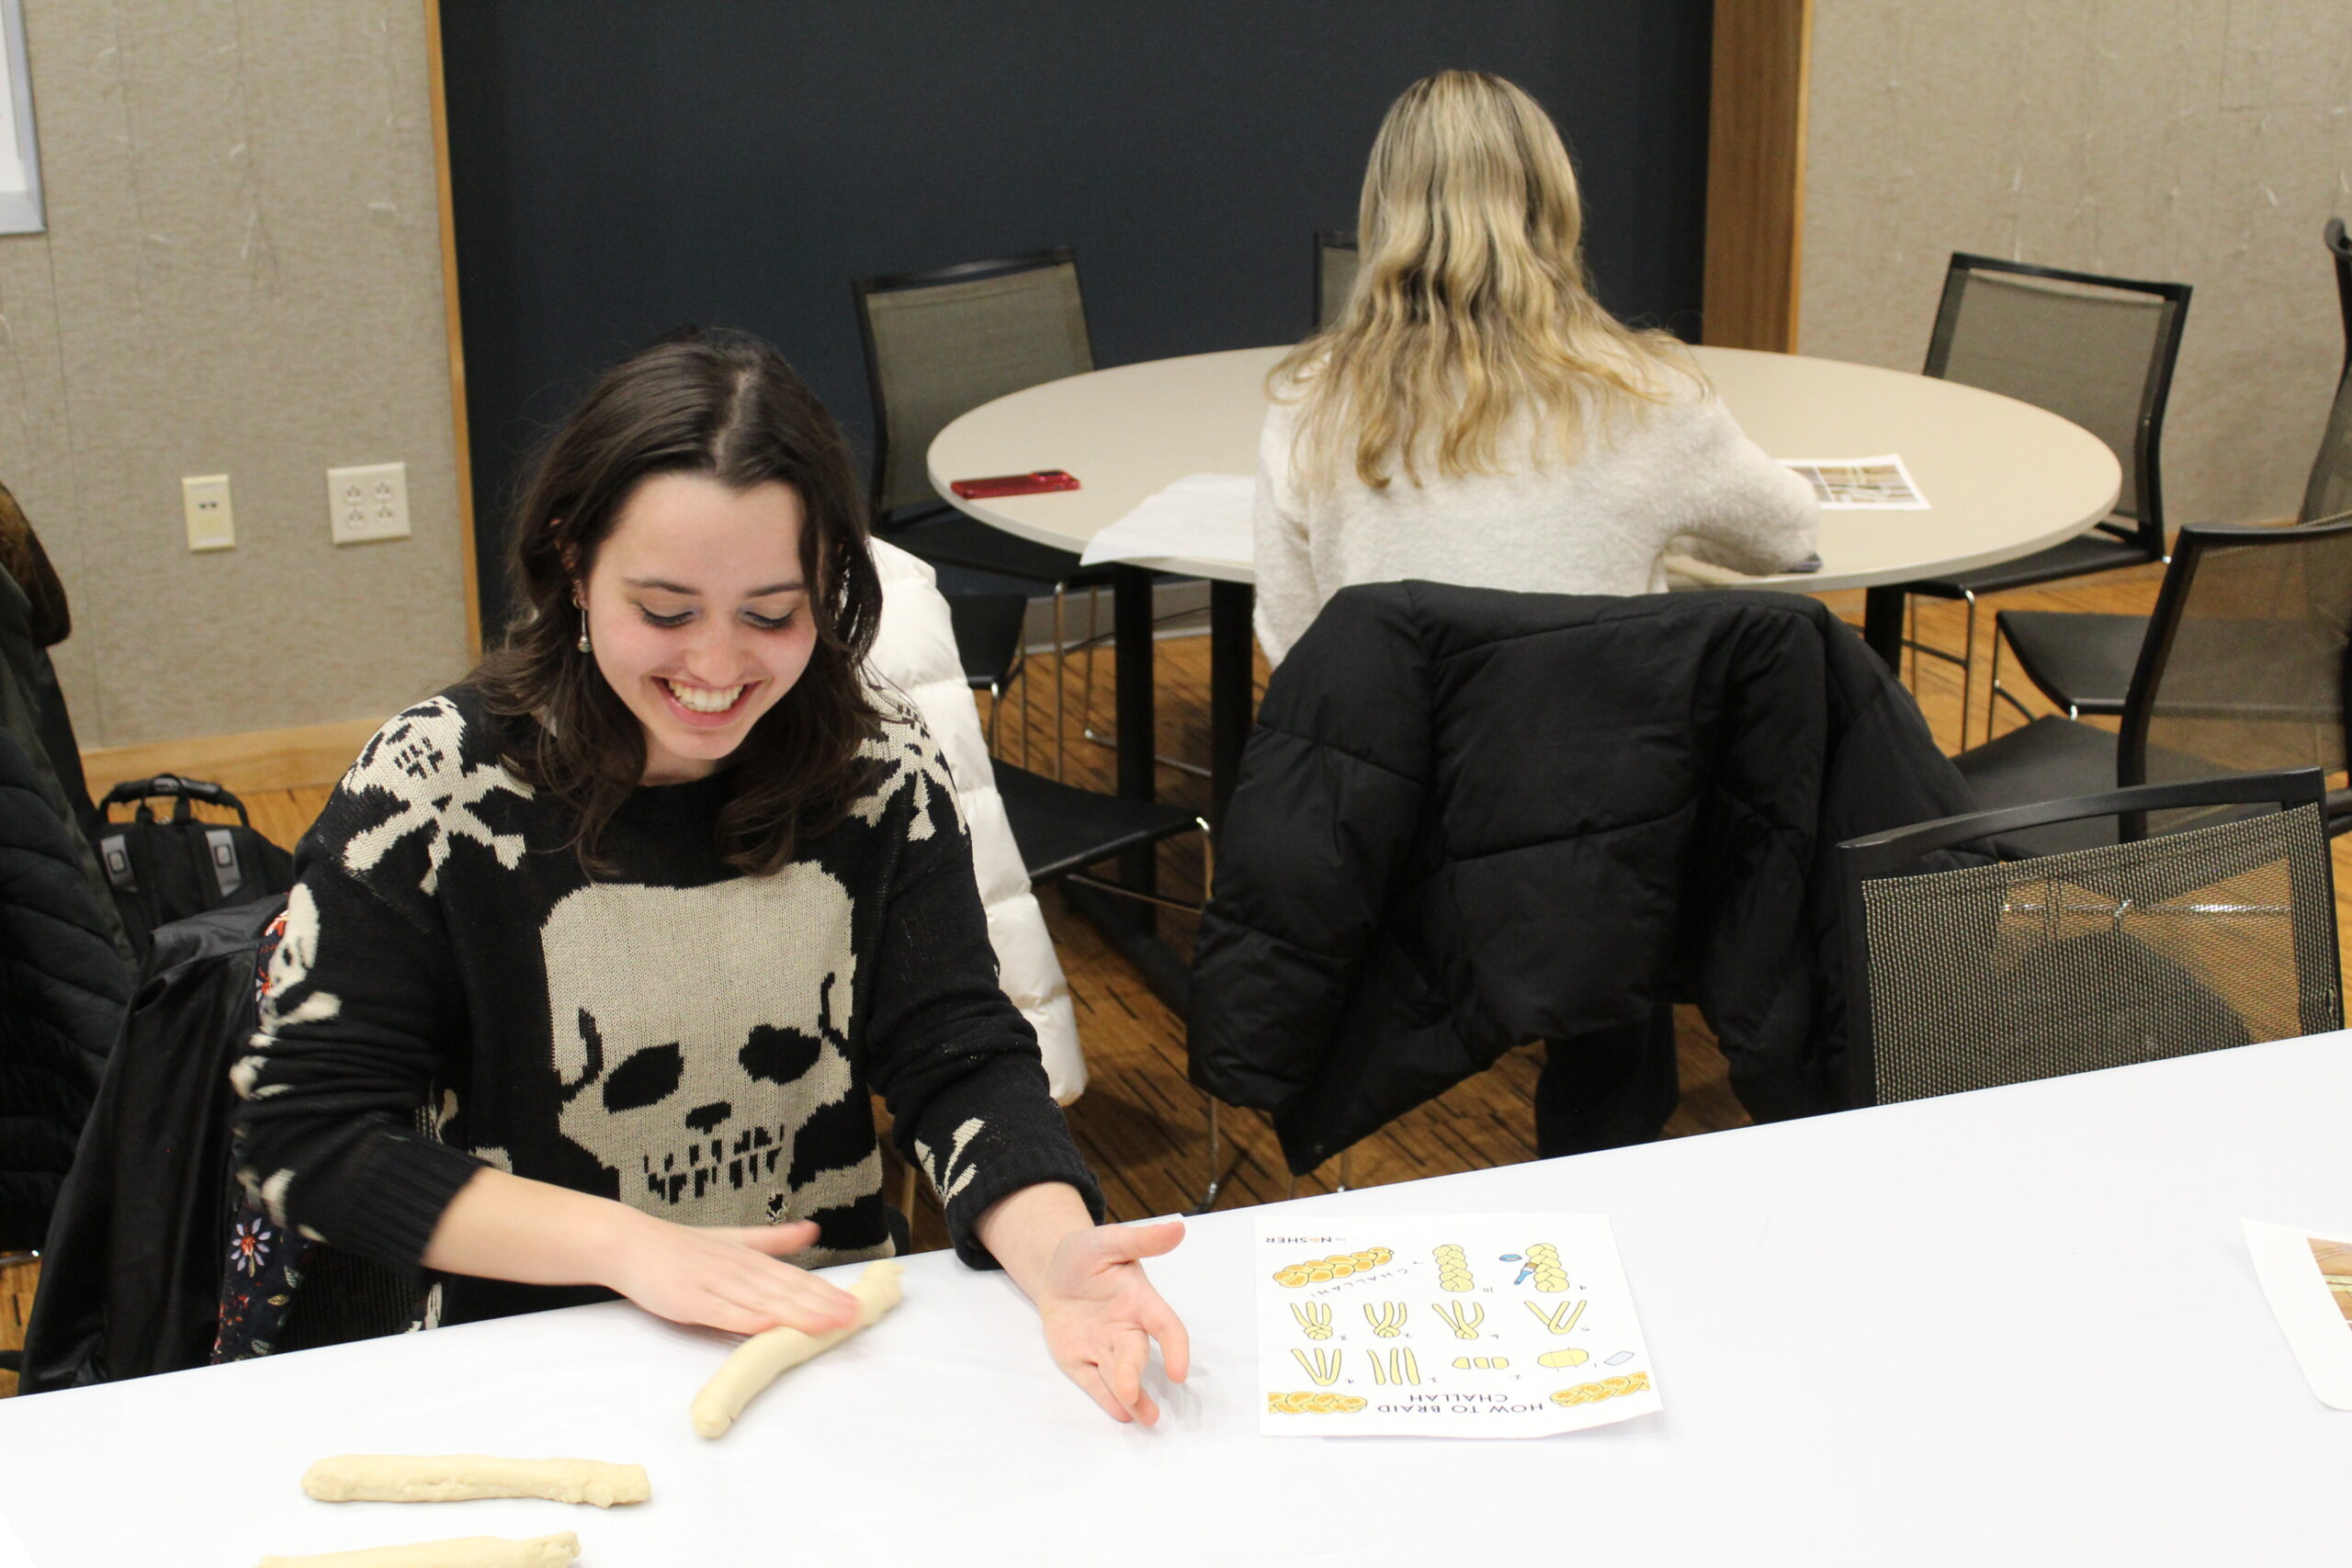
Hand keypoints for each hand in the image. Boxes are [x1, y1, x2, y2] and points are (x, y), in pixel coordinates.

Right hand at [602, 1214, 861, 1337]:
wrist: (631, 1242)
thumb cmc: (682, 1246)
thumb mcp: (733, 1238)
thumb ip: (772, 1239)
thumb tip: (811, 1230)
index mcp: (749, 1257)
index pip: (795, 1278)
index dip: (826, 1292)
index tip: (856, 1304)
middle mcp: (738, 1269)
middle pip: (786, 1289)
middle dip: (822, 1305)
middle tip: (854, 1317)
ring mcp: (714, 1284)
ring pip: (762, 1301)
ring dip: (796, 1313)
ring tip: (826, 1324)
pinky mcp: (690, 1300)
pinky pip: (723, 1312)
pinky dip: (746, 1318)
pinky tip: (769, 1326)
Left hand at [1029, 1220, 1191, 1424]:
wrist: (1053, 1270)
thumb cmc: (1086, 1254)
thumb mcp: (1108, 1240)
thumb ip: (1140, 1240)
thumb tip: (1178, 1227)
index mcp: (1139, 1300)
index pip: (1165, 1325)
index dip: (1175, 1347)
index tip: (1180, 1370)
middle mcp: (1126, 1329)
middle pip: (1135, 1355)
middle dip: (1135, 1375)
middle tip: (1133, 1394)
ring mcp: (1102, 1347)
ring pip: (1117, 1375)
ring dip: (1130, 1396)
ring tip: (1143, 1418)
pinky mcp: (1079, 1360)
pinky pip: (1092, 1381)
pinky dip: (1105, 1397)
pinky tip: (1120, 1414)